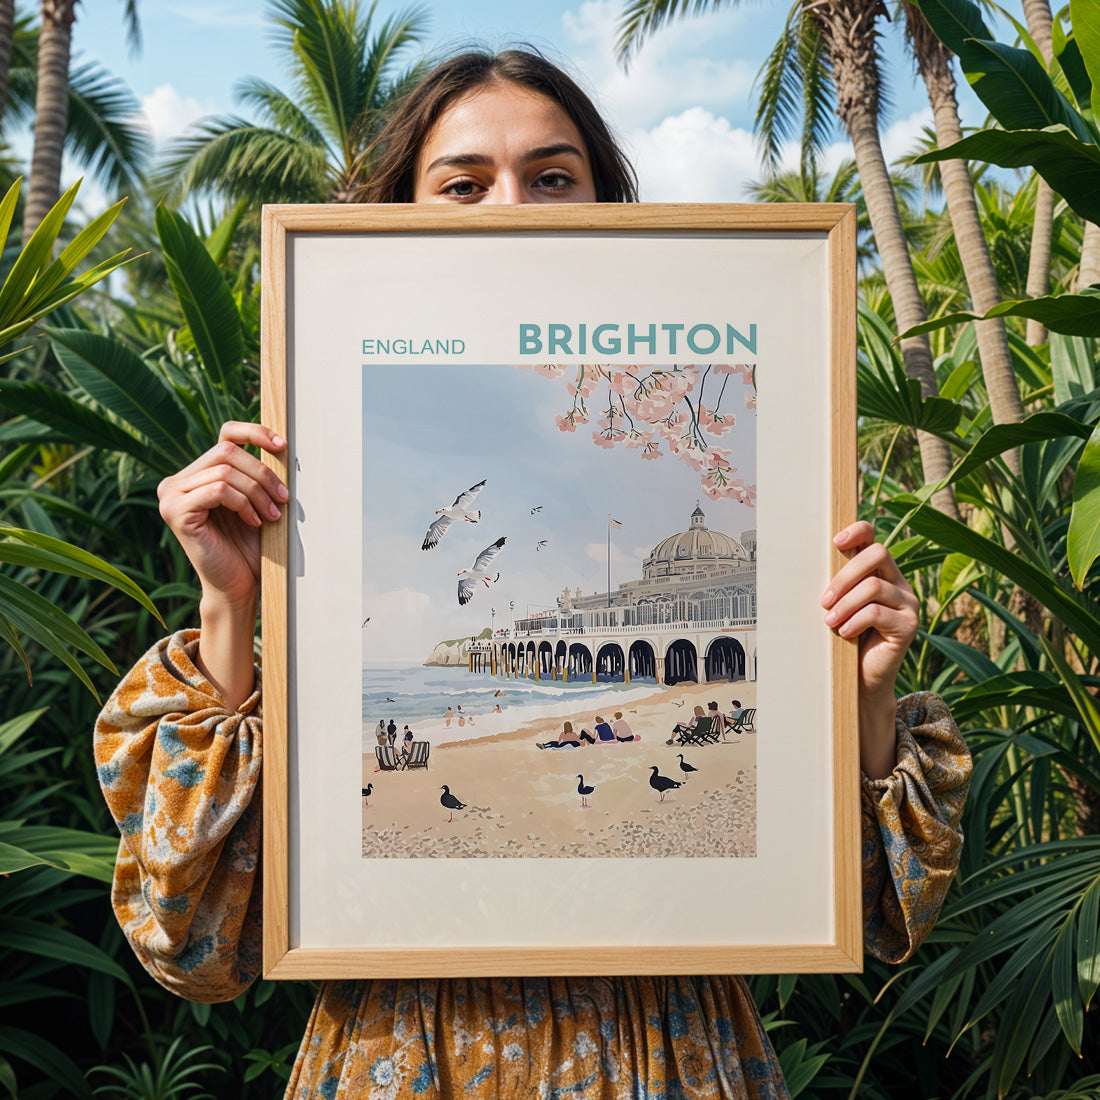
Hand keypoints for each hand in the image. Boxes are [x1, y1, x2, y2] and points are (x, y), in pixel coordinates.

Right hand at [157, 422, 287, 608]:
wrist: (238, 585)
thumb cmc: (250, 546)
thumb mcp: (255, 501)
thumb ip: (256, 473)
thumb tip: (280, 443)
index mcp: (196, 474)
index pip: (225, 434)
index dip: (255, 433)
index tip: (283, 446)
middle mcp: (177, 481)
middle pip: (226, 450)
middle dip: (262, 473)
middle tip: (283, 498)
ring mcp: (171, 496)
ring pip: (224, 471)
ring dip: (257, 492)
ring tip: (271, 514)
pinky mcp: (175, 512)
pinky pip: (218, 490)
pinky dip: (242, 503)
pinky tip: (253, 521)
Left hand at [822, 521, 918, 777]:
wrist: (859, 680)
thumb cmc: (842, 640)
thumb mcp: (836, 606)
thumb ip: (834, 585)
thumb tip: (800, 561)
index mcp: (881, 573)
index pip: (875, 538)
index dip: (858, 531)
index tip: (835, 541)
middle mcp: (900, 583)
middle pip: (878, 554)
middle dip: (844, 574)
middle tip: (823, 599)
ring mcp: (908, 603)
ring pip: (874, 585)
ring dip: (845, 603)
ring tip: (829, 621)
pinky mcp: (909, 625)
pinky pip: (877, 613)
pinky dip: (854, 621)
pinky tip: (843, 633)